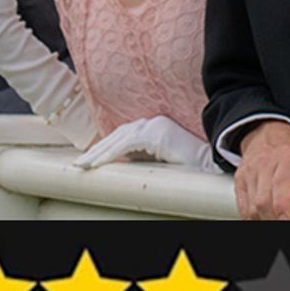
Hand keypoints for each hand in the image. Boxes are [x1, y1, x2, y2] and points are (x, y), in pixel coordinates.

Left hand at [74, 116, 215, 172]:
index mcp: (154, 127)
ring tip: (84, 165)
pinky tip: (98, 163)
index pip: (123, 135)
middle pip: (117, 135)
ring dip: (99, 152)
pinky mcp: (156, 133)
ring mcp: (155, 125)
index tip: (89, 160)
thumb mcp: (157, 160)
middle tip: (79, 164)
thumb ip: (141, 157)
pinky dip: (110, 154)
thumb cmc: (188, 168)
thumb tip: (119, 163)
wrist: (210, 166)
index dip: (104, 147)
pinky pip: (126, 144)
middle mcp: (153, 122)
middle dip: (97, 150)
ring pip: (118, 138)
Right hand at [233, 120, 289, 219]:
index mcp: (287, 158)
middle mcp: (266, 164)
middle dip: (273, 219)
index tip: (288, 221)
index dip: (282, 209)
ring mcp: (250, 172)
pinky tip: (261, 221)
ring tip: (275, 225)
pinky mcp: (240, 180)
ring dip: (262, 220)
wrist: (267, 134)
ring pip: (251, 205)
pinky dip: (249, 217)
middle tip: (285, 228)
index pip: (281, 187)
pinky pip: (242, 204)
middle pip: (264, 200)